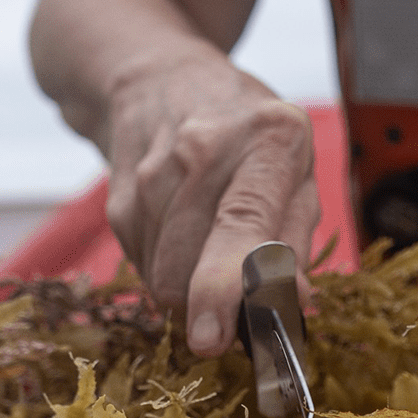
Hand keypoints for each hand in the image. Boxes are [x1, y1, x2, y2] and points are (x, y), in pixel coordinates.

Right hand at [103, 57, 318, 354]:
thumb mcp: (296, 165)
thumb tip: (295, 303)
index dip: (225, 286)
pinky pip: (145, 269)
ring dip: (190, 289)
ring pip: (162, 280)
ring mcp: (152, 177)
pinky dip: (168, 269)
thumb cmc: (246, 132)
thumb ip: (298, 237)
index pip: (242, 222)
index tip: (213, 338)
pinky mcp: (120, 201)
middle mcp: (203, 152)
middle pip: (188, 272)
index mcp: (267, 139)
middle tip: (239, 300)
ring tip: (210, 243)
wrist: (158, 79)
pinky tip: (182, 231)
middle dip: (211, 306)